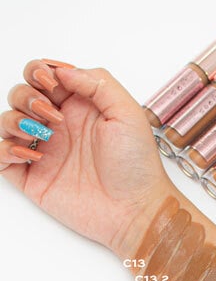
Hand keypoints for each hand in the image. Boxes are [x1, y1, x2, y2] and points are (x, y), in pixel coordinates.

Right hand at [0, 60, 168, 252]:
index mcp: (81, 108)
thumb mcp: (128, 114)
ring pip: (7, 121)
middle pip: (22, 95)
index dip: (39, 71)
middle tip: (52, 116)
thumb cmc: (137, 166)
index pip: (45, 77)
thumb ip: (98, 83)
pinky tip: (32, 155)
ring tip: (42, 135)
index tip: (49, 81)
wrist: (135, 209)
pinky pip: (1, 156)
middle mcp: (61, 127)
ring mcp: (46, 151)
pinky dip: (5, 149)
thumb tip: (63, 71)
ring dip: (15, 120)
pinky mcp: (34, 177)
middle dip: (27, 96)